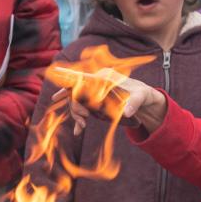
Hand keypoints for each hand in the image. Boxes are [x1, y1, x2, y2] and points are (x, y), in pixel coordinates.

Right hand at [50, 70, 167, 135]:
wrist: (144, 101)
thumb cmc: (144, 95)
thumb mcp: (142, 97)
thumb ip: (134, 103)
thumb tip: (127, 112)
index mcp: (105, 77)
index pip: (84, 76)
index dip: (69, 75)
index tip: (56, 71)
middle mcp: (96, 82)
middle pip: (76, 92)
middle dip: (76, 107)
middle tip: (83, 120)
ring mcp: (94, 92)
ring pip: (77, 101)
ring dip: (77, 114)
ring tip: (82, 126)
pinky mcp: (94, 101)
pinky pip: (82, 108)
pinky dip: (79, 119)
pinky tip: (78, 131)